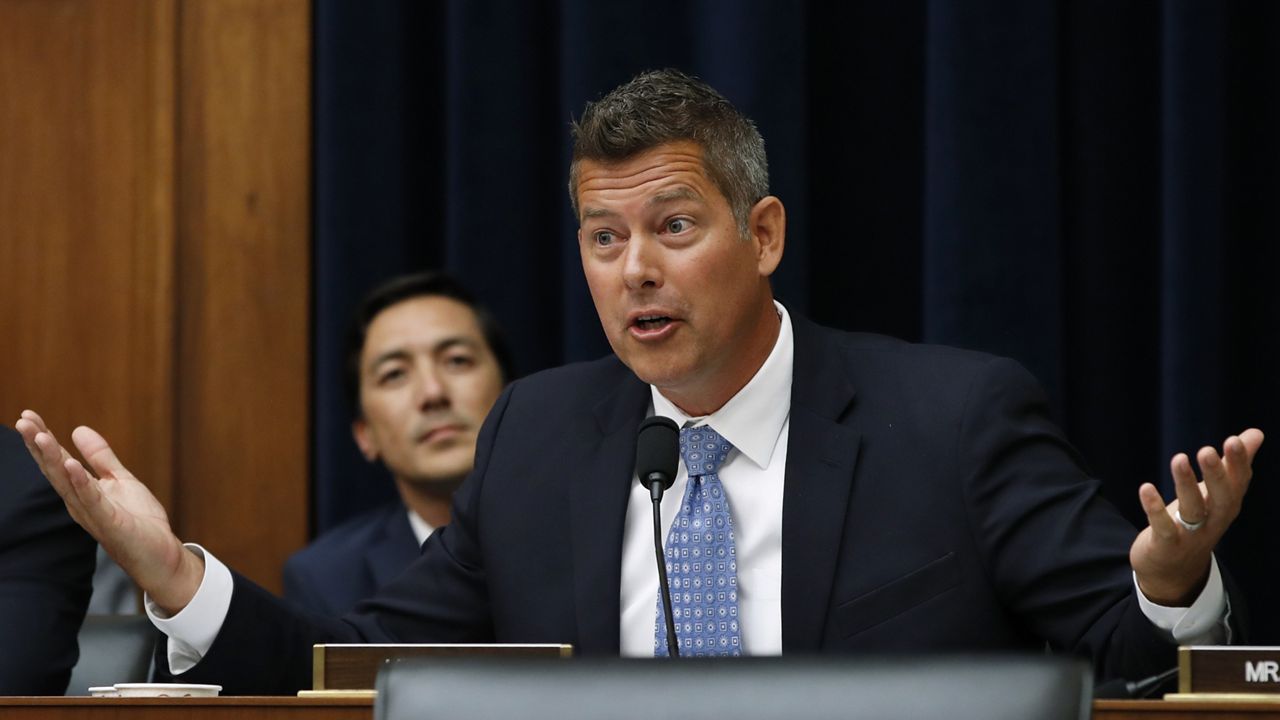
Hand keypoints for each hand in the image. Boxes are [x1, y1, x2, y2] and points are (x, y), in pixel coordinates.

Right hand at [13, 410, 203, 613]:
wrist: (160, 554)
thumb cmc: (139, 522)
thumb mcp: (120, 480)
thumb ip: (101, 457)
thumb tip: (78, 429)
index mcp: (81, 491)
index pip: (57, 460)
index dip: (42, 438)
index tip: (28, 415)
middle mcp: (79, 502)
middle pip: (54, 469)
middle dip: (38, 445)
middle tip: (23, 420)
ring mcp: (92, 513)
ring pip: (67, 482)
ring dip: (53, 458)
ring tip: (41, 435)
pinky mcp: (110, 523)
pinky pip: (93, 500)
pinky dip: (81, 482)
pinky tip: (71, 464)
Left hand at [1130, 429, 1263, 605]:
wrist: (1175, 570)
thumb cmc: (1198, 522)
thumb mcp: (1217, 494)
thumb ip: (1234, 464)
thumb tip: (1255, 433)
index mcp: (1227, 504)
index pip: (1239, 483)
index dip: (1239, 463)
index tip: (1235, 440)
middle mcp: (1214, 520)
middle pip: (1221, 497)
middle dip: (1216, 474)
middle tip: (1207, 450)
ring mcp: (1191, 534)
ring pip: (1192, 510)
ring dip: (1185, 484)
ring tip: (1178, 458)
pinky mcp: (1167, 544)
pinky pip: (1163, 527)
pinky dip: (1154, 509)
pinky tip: (1145, 488)